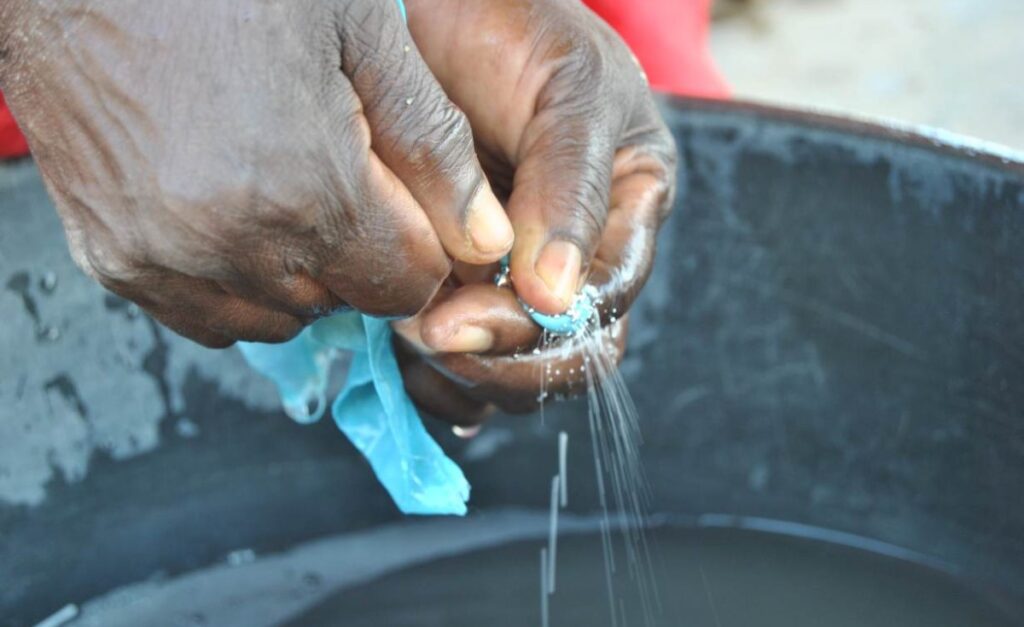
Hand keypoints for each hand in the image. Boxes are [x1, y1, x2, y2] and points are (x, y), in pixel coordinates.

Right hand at [0, 0, 512, 346]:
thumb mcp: (360, 29)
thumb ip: (434, 144)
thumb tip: (487, 239)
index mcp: (306, 189)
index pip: (409, 284)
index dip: (422, 242)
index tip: (407, 197)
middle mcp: (232, 245)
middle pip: (348, 303)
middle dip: (363, 252)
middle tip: (338, 171)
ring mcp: (165, 261)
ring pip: (281, 316)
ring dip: (301, 271)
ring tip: (281, 182)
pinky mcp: (116, 262)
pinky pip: (209, 316)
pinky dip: (237, 282)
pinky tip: (231, 209)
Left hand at [394, 0, 675, 424]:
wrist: (439, 14)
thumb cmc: (513, 29)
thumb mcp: (568, 89)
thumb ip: (572, 187)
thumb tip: (556, 299)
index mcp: (626, 212)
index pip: (604, 306)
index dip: (541, 331)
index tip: (461, 320)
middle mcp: (578, 256)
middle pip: (565, 357)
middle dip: (500, 362)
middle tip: (426, 334)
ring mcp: (517, 277)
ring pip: (512, 371)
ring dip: (461, 376)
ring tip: (403, 338)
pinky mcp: (459, 287)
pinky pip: (460, 363)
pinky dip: (431, 379)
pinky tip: (397, 364)